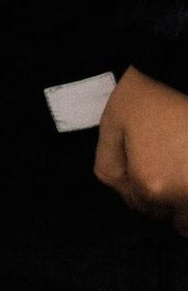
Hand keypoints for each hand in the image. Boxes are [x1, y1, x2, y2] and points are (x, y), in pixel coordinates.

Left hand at [94, 66, 187, 232]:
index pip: (145, 209)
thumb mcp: (112, 126)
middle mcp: (185, 194)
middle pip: (180, 222)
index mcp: (151, 184)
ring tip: (184, 164)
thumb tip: (126, 194)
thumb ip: (109, 168)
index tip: (151, 166)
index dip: (144, 188)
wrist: (183, 67)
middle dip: (176, 202)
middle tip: (174, 167)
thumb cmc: (149, 93)